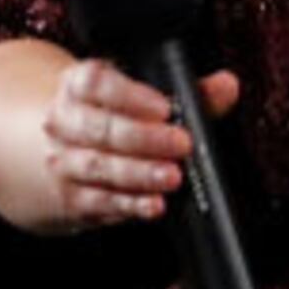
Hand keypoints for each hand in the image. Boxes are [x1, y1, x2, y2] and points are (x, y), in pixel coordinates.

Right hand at [42, 57, 243, 229]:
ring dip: (139, 174)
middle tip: (181, 144)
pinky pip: (100, 201)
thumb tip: (226, 87)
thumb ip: (189, 92)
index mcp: (79, 86)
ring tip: (172, 177)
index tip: (164, 108)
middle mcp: (64, 121)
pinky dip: (130, 205)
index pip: (96, 83)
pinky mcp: (69, 197)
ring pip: (98, 167)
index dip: (131, 96)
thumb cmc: (113, 119)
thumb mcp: (143, 97)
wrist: (66, 153)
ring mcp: (63, 160)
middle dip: (144, 138)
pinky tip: (154, 204)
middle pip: (100, 128)